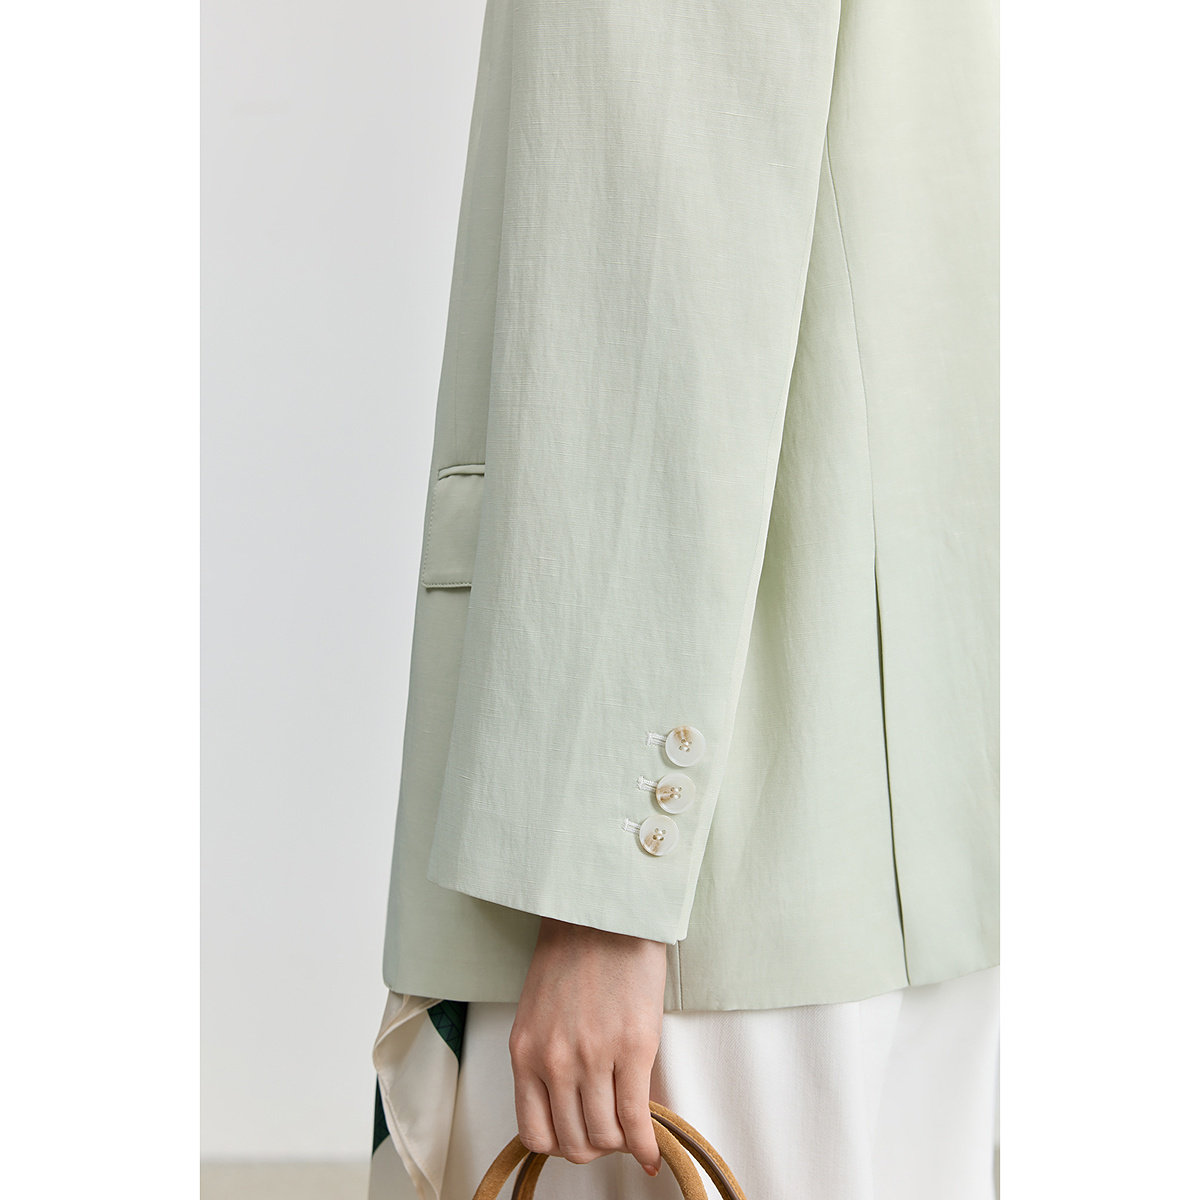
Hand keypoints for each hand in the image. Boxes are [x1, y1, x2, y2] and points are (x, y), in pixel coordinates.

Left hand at [508, 916, 667, 1176]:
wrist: (605, 911)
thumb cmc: (573, 952)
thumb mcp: (541, 1010)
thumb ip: (547, 1056)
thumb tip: (569, 1105)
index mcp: (525, 1052)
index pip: (534, 1133)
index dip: (560, 1144)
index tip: (577, 1136)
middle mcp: (554, 1062)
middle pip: (573, 1142)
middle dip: (594, 1147)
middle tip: (610, 1132)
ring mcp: (593, 1057)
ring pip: (605, 1136)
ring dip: (621, 1143)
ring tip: (632, 1130)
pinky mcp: (633, 1047)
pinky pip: (636, 1118)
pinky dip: (647, 1144)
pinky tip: (653, 1150)